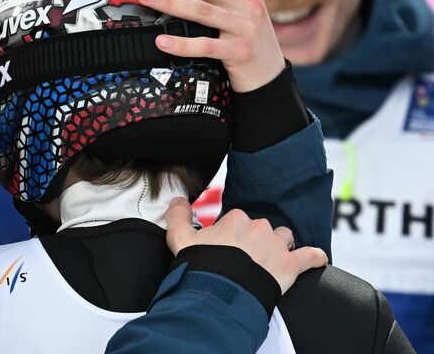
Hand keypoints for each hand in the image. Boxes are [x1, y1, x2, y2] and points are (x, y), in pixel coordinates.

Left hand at [137, 0, 284, 92]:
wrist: (270, 78)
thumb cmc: (252, 40)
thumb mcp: (247, 8)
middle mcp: (247, 5)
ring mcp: (244, 28)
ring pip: (200, 11)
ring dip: (169, 3)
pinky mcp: (239, 52)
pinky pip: (205, 46)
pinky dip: (182, 44)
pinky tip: (162, 41)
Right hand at [165, 198, 327, 293]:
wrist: (220, 292)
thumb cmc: (200, 265)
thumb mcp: (180, 238)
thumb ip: (178, 215)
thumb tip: (177, 200)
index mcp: (236, 219)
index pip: (239, 221)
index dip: (232, 236)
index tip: (225, 250)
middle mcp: (259, 227)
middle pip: (262, 230)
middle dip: (255, 242)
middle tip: (243, 262)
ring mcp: (277, 245)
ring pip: (285, 239)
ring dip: (280, 248)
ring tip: (269, 263)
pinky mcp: (291, 265)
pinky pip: (311, 256)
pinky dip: (314, 258)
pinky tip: (316, 261)